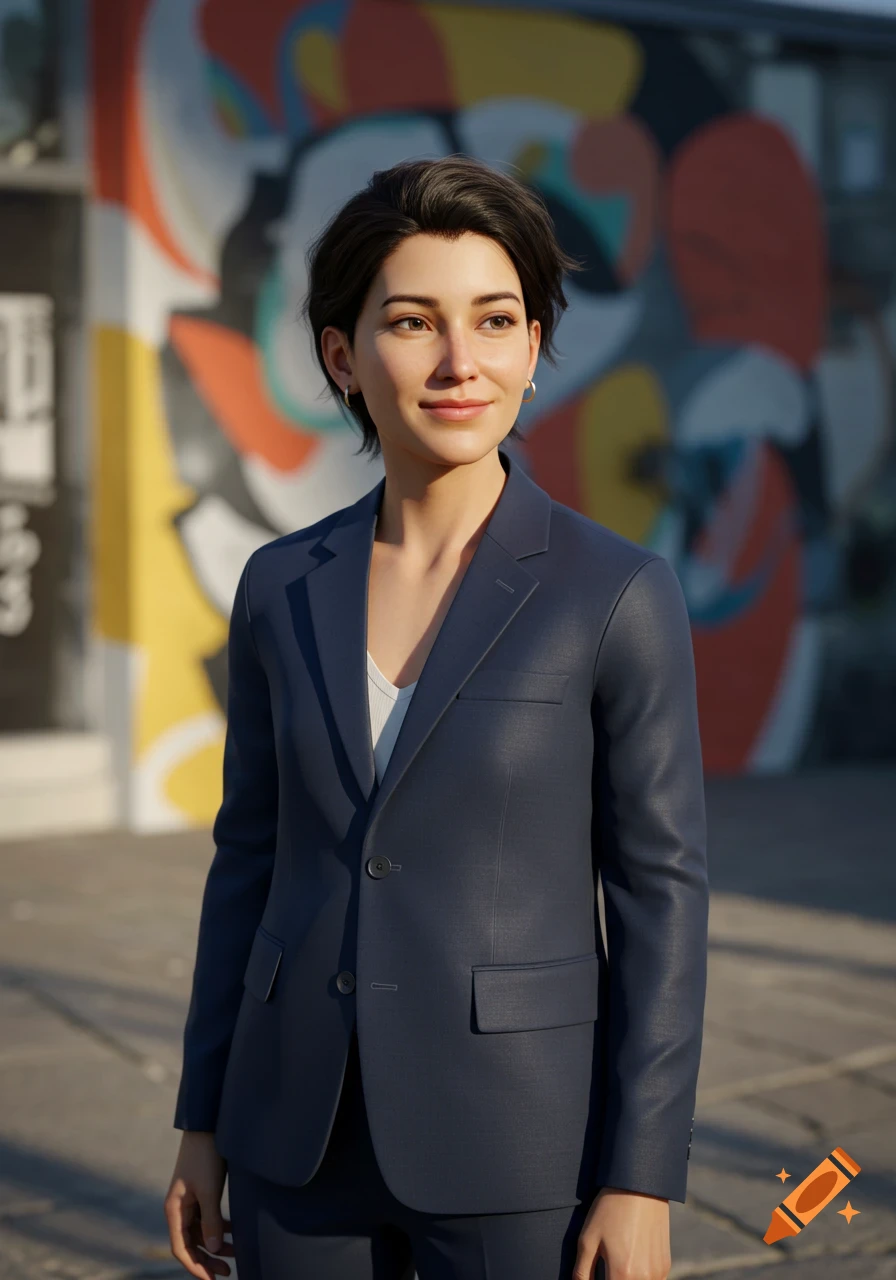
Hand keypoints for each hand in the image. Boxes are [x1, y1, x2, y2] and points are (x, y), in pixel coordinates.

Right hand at [164, 1131, 234, 1278]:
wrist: (207, 1124)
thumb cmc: (205, 1155)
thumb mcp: (209, 1189)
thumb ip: (211, 1220)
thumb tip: (213, 1249)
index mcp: (174, 1209)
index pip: (181, 1248)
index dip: (196, 1266)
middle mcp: (178, 1208)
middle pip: (190, 1243)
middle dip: (207, 1259)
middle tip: (227, 1272)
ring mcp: (189, 1200)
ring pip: (200, 1232)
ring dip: (215, 1244)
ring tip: (235, 1254)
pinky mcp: (200, 1192)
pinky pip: (207, 1218)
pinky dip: (219, 1227)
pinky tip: (233, 1231)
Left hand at [574, 1186, 670, 1279]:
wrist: (641, 1186)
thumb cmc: (610, 1209)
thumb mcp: (588, 1238)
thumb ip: (582, 1270)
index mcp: (622, 1275)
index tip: (594, 1276)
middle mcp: (644, 1279)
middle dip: (613, 1279)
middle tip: (604, 1269)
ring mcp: (658, 1273)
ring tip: (617, 1265)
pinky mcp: (665, 1264)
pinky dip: (640, 1277)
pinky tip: (630, 1261)